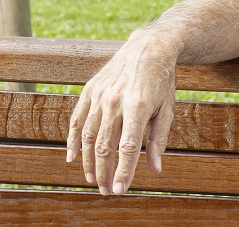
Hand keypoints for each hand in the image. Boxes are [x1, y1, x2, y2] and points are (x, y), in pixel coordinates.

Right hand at [66, 32, 177, 194]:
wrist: (149, 47)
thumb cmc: (161, 81)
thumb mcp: (167, 109)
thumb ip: (159, 140)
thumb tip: (155, 169)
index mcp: (137, 107)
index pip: (127, 148)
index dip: (123, 172)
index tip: (120, 190)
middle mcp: (115, 101)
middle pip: (104, 147)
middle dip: (105, 173)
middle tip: (107, 190)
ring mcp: (99, 95)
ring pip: (87, 137)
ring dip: (88, 162)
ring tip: (93, 179)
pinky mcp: (89, 90)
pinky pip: (76, 120)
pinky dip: (72, 141)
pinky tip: (71, 158)